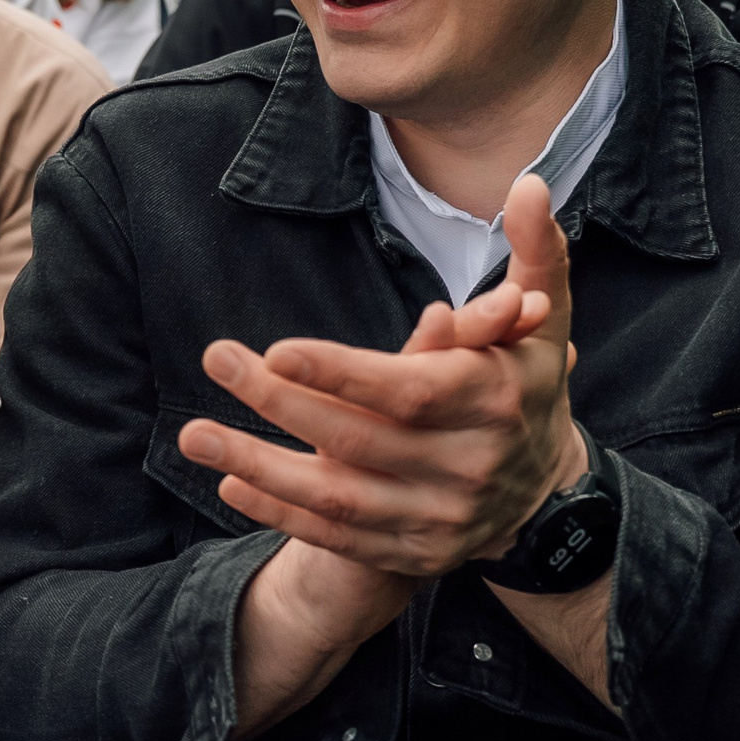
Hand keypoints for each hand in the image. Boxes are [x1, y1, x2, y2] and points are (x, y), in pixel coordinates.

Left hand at [180, 173, 586, 583]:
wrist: (545, 491)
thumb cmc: (523, 383)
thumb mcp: (542, 320)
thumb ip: (534, 253)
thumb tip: (526, 186)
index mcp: (493, 402)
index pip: (408, 392)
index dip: (341, 373)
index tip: (277, 351)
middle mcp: (468, 467)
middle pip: (358, 439)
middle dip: (280, 403)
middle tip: (217, 360)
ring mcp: (439, 518)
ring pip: (337, 498)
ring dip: (259, 466)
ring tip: (194, 434)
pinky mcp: (414, 554)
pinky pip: (337, 537)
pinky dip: (281, 513)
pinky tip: (230, 481)